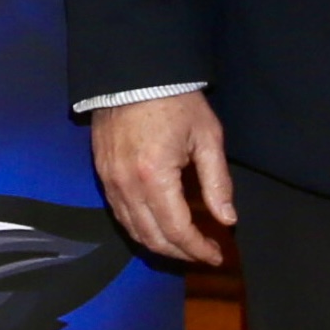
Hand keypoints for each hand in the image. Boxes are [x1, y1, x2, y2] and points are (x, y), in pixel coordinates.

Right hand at [90, 91, 236, 267]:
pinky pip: (120, 214)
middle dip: (181, 253)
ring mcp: (110, 182)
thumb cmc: (175, 101)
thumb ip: (217, 182)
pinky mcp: (102, 175)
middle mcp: (127, 186)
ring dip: (160, 245)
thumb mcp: (207, 137)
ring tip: (184, 246)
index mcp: (155, 177)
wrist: (133, 74)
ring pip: (133, 230)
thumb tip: (227, 219)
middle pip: (152, 238)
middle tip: (204, 254)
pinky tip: (158, 228)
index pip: (177, 230)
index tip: (218, 255)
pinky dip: (140, 229)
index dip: (198, 249)